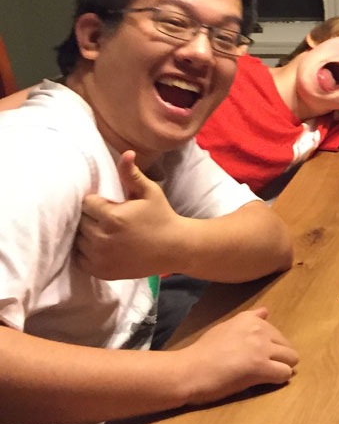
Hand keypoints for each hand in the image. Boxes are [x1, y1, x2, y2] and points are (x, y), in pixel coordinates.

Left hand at [75, 150, 182, 278]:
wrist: (175, 248)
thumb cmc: (162, 217)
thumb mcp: (150, 192)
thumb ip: (132, 175)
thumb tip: (126, 152)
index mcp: (112, 217)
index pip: (86, 204)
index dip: (96, 202)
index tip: (108, 204)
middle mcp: (102, 238)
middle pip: (80, 222)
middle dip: (91, 218)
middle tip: (107, 218)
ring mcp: (100, 257)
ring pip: (78, 240)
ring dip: (86, 234)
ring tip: (104, 230)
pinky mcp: (100, 271)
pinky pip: (80, 258)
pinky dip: (86, 251)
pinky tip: (102, 245)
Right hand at [177, 307, 297, 404]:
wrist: (188, 370)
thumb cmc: (203, 352)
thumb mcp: (226, 327)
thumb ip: (249, 320)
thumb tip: (266, 311)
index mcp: (250, 319)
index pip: (277, 333)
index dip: (270, 348)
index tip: (257, 356)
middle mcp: (259, 329)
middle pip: (287, 346)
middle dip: (279, 358)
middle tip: (262, 369)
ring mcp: (261, 348)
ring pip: (291, 359)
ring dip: (281, 368)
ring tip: (265, 376)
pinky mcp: (260, 367)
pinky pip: (285, 373)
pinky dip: (278, 379)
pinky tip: (265, 382)